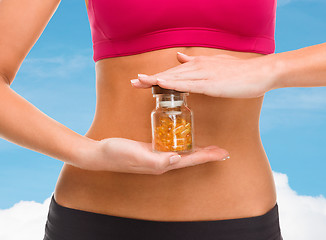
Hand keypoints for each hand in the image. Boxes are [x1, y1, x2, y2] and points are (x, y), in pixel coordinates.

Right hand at [77, 137, 229, 174]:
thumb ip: (156, 160)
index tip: (223, 153)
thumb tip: (177, 159)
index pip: (189, 160)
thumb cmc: (116, 154)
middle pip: (190, 158)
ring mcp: (156, 156)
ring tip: (210, 147)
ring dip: (197, 150)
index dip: (207, 156)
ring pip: (183, 152)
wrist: (100, 153)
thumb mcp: (135, 155)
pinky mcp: (151, 149)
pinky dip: (182, 142)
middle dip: (207, 154)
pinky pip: (172, 146)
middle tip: (222, 150)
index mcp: (161, 164)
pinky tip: (185, 138)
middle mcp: (162, 162)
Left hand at [130, 52, 276, 97]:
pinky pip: (189, 85)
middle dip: (150, 79)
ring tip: (139, 82)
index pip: (173, 72)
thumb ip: (196, 62)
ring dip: (156, 80)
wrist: (260, 72)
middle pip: (170, 74)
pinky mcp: (211, 84)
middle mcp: (198, 68)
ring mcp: (204, 75)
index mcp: (198, 65)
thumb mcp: (214, 65)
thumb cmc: (239, 72)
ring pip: (175, 78)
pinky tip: (161, 84)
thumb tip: (180, 57)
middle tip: (132, 83)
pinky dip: (174, 84)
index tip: (141, 81)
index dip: (156, 76)